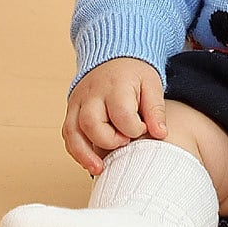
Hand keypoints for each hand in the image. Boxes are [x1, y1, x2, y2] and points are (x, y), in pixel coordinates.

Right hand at [61, 57, 167, 173]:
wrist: (113, 57)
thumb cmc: (134, 74)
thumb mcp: (152, 84)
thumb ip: (155, 109)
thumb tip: (160, 134)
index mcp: (116, 85)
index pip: (121, 114)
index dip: (134, 129)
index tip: (143, 129)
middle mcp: (92, 94)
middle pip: (92, 123)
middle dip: (109, 141)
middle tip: (125, 142)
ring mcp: (77, 102)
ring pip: (72, 131)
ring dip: (84, 154)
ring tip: (99, 170)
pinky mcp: (71, 110)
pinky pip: (67, 133)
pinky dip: (76, 150)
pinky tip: (89, 162)